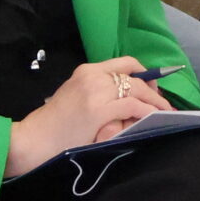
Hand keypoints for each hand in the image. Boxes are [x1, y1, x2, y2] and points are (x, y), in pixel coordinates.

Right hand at [4, 57, 171, 176]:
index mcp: (86, 71)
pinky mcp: (99, 109)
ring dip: (155, 102)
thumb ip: (98, 91)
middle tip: (162, 103)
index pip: (124, 63)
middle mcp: (93, 76)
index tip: (151, 86)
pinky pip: (133, 106)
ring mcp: (96, 92)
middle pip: (135, 76)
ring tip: (164, 112)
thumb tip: (126, 97)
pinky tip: (152, 118)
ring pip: (137, 90)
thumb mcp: (75, 96)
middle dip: (154, 90)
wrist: (35, 137)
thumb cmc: (54, 122)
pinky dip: (147, 111)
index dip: (143, 73)